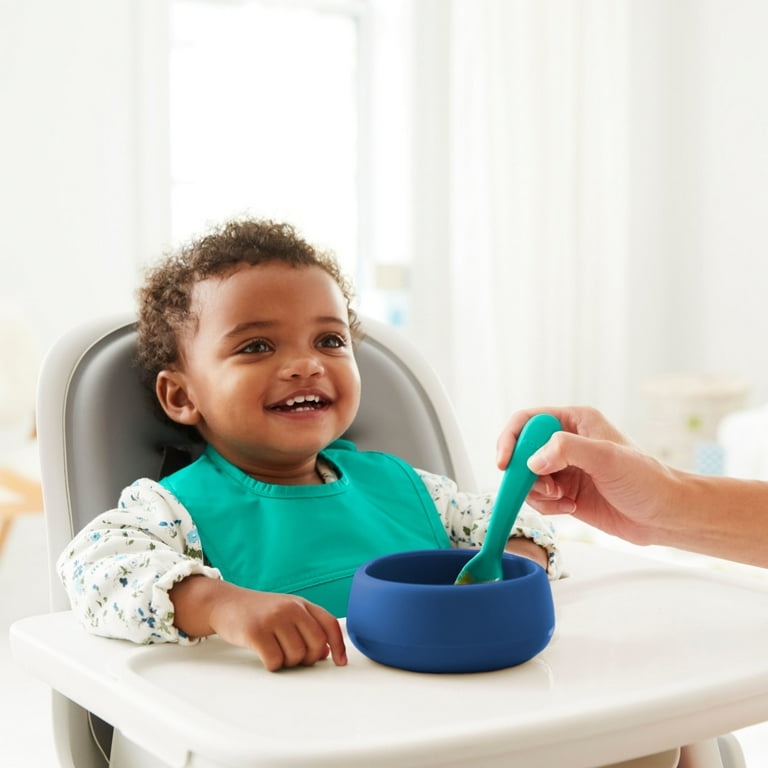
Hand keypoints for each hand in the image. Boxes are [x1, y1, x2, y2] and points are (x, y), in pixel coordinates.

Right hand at [170, 577, 346, 671]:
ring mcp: (273, 618)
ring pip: (296, 655)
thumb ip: (307, 628)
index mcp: (301, 603)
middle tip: (293, 656)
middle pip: (315, 644)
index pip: (329, 624)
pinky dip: (272, 665)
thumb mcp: (287, 613)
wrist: (226, 603)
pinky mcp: (256, 632)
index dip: (339, 646)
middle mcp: (290, 608)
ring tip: (275, 651)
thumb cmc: (260, 612)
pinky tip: (264, 655)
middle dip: (307, 658)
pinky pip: (275, 661)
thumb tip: (325, 653)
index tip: (340, 663)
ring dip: (287, 662)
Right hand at [496, 406, 679, 544]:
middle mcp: (565, 442)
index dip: (510, 440)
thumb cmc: (647, 480)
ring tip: (563, 499)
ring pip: (525, 478)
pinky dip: (546, 506)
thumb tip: (532, 460)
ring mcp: (564, 468)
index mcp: (574, 421)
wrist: (665, 515)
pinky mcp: (565, 492)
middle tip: (544, 488)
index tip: (505, 464)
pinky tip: (570, 508)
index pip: (527, 421)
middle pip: (521, 451)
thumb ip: (568, 450)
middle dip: (525, 474)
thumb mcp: (607, 458)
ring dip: (537, 493)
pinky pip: (537, 498)